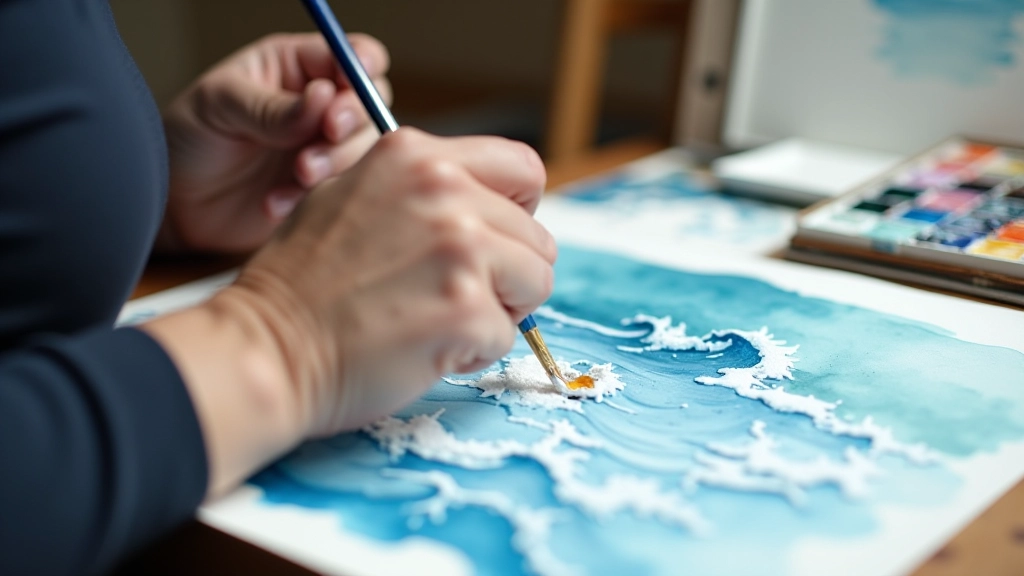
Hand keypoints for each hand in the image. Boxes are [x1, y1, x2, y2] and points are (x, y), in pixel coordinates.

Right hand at [145, 129, 552, 494]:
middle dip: (507, 274)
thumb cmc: (303, 284)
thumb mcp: (353, 195)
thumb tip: (485, 204)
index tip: (496, 241)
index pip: (522, 169)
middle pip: (536, 237)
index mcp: (417, 156)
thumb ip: (420, 189)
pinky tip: (422, 346)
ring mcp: (459, 249)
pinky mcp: (465, 310)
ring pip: (535, 283)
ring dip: (497, 311)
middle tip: (449, 296)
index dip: (519, 212)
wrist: (266, 348)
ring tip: (437, 319)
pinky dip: (473, 351)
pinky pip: (507, 335)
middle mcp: (444, 190)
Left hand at [159, 32, 390, 253]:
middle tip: (326, 134)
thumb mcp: (221, 106)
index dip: (363, 68)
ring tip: (298, 176)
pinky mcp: (323, 190)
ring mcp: (324, 148)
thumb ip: (273, 106)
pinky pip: (344, 191)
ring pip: (363, 150)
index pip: (352, 55)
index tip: (347, 91)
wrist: (174, 206)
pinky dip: (314, 198)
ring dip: (336, 162)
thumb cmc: (188, 138)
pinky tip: (275, 203)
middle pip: (369, 104)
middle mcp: (319, 106)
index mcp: (297, 67)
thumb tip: (324, 96)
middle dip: (350, 122)